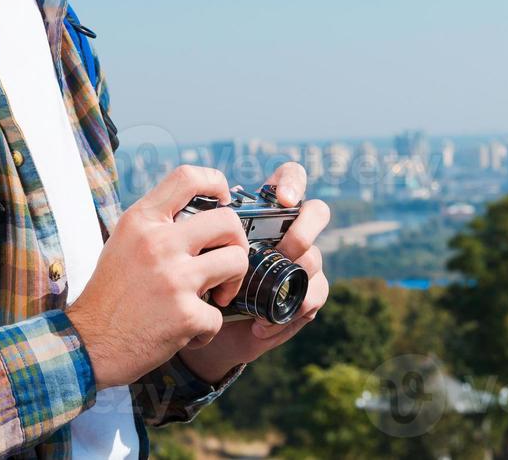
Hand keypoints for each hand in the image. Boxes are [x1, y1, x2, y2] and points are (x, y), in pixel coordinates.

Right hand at [66, 166, 250, 388]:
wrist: (87, 345)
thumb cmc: (109, 294)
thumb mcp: (124, 242)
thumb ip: (158, 224)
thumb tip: (202, 213)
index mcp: (141, 220)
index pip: (187, 177)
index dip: (216, 182)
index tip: (224, 199)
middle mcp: (158, 243)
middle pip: (227, 221)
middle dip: (237, 242)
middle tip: (227, 260)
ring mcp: (174, 278)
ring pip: (236, 262)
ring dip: (232, 282)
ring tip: (216, 296)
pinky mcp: (185, 314)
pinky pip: (219, 315)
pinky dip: (205, 329)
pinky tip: (185, 332)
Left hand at [177, 162, 330, 382]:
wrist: (202, 330)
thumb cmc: (195, 280)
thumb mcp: (190, 252)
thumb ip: (196, 232)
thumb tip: (194, 219)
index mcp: (261, 213)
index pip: (289, 178)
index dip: (293, 181)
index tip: (284, 199)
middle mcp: (286, 232)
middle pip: (317, 212)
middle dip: (305, 229)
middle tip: (284, 249)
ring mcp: (298, 262)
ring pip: (314, 257)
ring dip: (293, 276)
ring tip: (263, 300)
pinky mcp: (303, 295)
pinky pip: (313, 295)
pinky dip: (288, 312)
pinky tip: (260, 325)